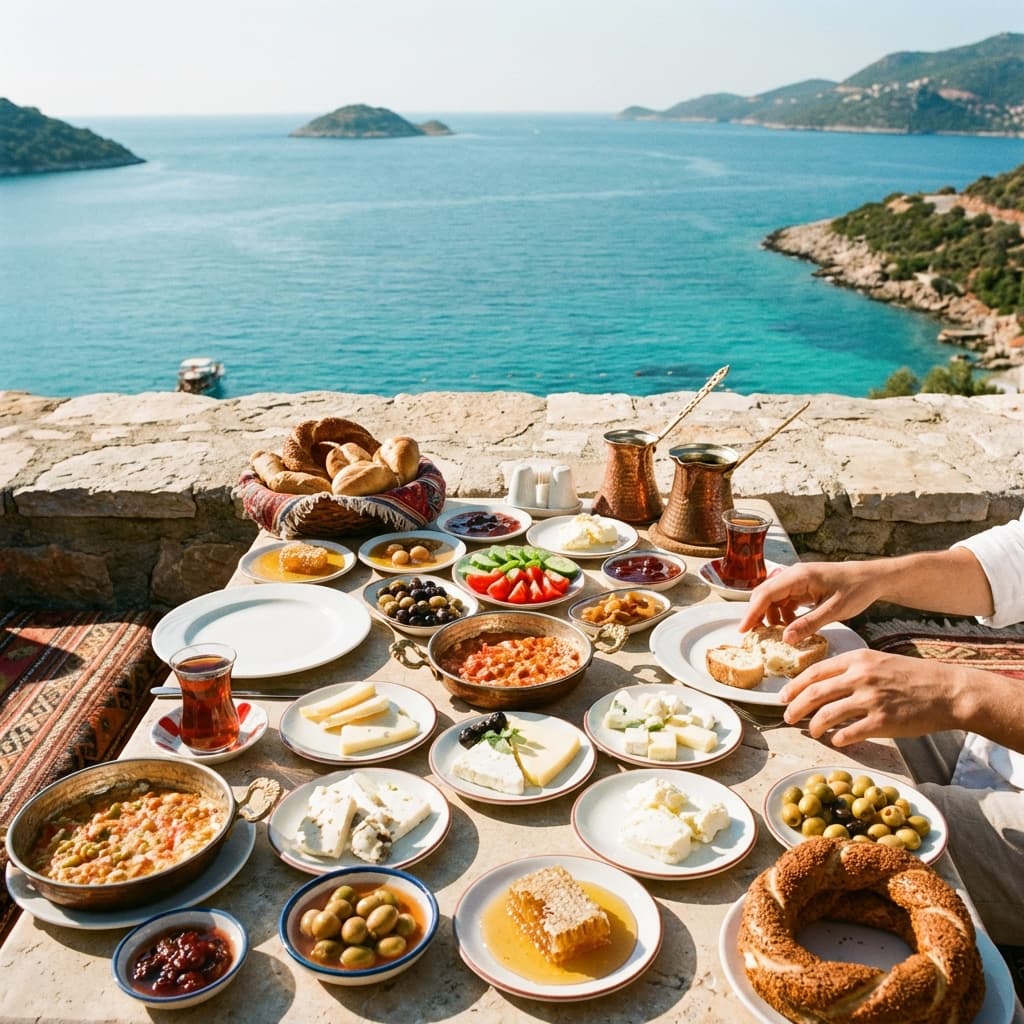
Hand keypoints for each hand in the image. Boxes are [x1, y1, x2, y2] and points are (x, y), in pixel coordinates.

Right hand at [739, 561, 880, 643]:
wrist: (872, 578)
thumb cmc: (857, 589)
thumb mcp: (834, 610)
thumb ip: (809, 623)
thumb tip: (786, 639)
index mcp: (799, 576)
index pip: (766, 593)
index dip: (752, 612)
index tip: (743, 630)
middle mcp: (794, 575)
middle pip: (764, 594)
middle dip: (757, 615)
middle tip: (754, 636)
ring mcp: (797, 581)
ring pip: (773, 598)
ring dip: (772, 616)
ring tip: (779, 634)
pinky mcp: (802, 587)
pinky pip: (784, 601)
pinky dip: (783, 615)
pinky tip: (792, 626)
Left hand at [780, 649, 961, 744]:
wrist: (948, 691)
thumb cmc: (913, 676)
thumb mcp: (878, 661)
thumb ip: (851, 669)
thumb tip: (823, 684)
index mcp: (857, 660)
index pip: (814, 672)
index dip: (793, 686)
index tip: (782, 697)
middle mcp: (860, 676)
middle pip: (814, 693)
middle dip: (795, 707)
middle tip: (787, 717)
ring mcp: (871, 699)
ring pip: (827, 714)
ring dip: (814, 725)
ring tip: (812, 731)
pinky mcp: (883, 721)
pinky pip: (849, 733)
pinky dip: (838, 738)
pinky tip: (836, 741)